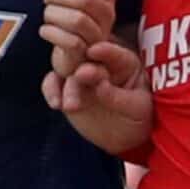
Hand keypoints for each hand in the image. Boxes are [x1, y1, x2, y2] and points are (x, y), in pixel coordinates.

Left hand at [37, 0, 115, 83]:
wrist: (72, 57)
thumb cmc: (72, 21)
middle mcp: (107, 14)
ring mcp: (97, 36)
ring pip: (77, 19)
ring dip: (53, 14)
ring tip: (48, 16)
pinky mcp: (85, 54)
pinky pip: (70, 41)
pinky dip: (51, 33)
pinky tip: (45, 31)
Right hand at [47, 38, 153, 157]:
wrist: (126, 137)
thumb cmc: (138, 118)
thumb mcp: (136, 108)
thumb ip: (117, 96)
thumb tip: (99, 86)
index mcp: (122, 62)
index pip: (112, 52)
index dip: (104, 50)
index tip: (94, 50)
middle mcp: (99, 63)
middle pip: (84, 56)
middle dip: (80, 64)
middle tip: (79, 75)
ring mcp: (80, 75)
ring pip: (66, 69)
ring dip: (66, 85)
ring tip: (71, 105)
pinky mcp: (66, 89)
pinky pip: (53, 84)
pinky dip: (51, 91)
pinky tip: (56, 104)